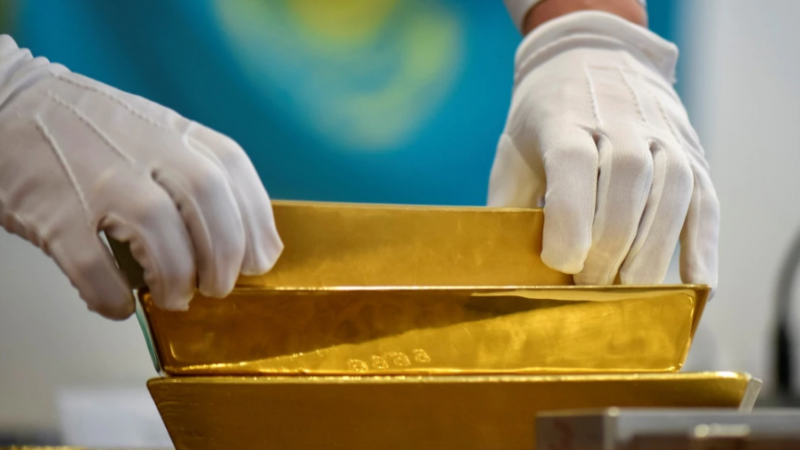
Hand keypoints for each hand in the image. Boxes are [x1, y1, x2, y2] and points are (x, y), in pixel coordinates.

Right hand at [0, 35, 282, 318]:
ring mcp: (98, 179)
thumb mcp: (155, 128)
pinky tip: (121, 304)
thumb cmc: (88, 127)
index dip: (256, 222)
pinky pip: (93, 265)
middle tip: (218, 287)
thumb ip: (197, 168)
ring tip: (175, 297)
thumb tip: (244, 235)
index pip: (235, 171)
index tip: (260, 259)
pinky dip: (114, 295)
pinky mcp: (54, 212)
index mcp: (173, 131)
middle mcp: (143, 149)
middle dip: (224, 255)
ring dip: (177, 277)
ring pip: (158, 232)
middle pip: (208, 201)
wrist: (7, 102)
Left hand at [488, 12, 718, 288]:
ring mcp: (664, 136)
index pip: (573, 163)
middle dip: (609, 248)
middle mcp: (621, 122)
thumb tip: (501, 267)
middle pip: (626, 185)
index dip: (570, 218)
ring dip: (652, 252)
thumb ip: (508, 203)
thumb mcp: (514, 150)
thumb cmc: (543, 119)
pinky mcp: (694, 155)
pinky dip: (704, 247)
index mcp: (564, 120)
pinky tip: (696, 286)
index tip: (561, 264)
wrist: (593, 55)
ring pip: (671, 194)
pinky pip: (706, 203)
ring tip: (631, 296)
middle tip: (590, 292)